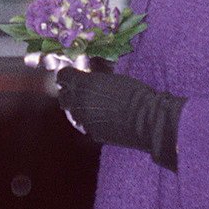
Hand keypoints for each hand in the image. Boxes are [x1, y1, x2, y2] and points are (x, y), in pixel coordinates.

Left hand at [55, 68, 184, 171]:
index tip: (71, 75)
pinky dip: (88, 121)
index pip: (63, 76)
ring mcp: (84, 119)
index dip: (67, 75)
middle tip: (77, 91)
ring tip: (89, 106)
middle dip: (68, 92)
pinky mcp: (92, 133)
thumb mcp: (113, 78)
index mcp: (84, 84)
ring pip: (72, 112)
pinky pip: (84, 124)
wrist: (145, 119)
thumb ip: (96, 78)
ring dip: (77, 108)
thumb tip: (90, 77)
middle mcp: (79, 102)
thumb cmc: (134, 93)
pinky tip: (99, 118)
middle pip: (63, 96)